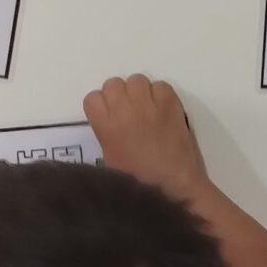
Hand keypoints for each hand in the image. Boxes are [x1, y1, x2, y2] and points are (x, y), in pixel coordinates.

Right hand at [85, 74, 210, 200]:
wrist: (174, 187)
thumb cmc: (139, 182)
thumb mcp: (109, 159)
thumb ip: (105, 134)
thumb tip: (110, 121)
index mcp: (106, 127)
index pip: (93, 98)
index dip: (101, 107)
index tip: (109, 117)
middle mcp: (125, 110)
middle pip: (113, 84)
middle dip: (119, 96)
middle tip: (128, 112)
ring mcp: (149, 105)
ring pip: (136, 79)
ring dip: (139, 92)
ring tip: (146, 109)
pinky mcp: (171, 104)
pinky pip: (160, 85)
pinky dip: (160, 95)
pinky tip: (162, 110)